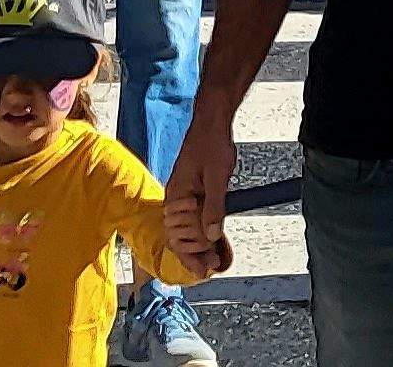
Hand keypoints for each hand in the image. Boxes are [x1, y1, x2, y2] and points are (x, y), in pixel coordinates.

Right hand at [163, 124, 238, 278]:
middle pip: (179, 237)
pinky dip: (202, 230)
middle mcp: (175, 198)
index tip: (203, 271)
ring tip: (214, 258)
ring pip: (187, 228)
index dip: (190, 257)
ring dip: (199, 245)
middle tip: (213, 266)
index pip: (177, 237)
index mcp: (176, 197)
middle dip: (195, 255)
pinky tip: (212, 238)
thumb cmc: (211, 143)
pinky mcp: (192, 190)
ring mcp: (183, 195)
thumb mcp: (217, 177)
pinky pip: (194, 216)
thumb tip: (212, 235)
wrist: (211, 121)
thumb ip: (214, 206)